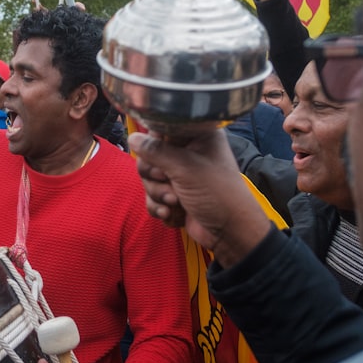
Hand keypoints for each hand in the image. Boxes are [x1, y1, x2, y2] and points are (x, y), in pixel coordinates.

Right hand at [128, 129, 270, 267]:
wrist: (230, 233)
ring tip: (175, 203)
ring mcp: (179, 175)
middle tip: (168, 181)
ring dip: (158, 194)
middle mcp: (187, 152)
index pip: (161, 129)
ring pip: (148, 179)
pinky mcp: (174, 195)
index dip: (154, 145)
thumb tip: (132, 138)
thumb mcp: (185, 168)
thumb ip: (155, 151)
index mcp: (196, 136)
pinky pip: (152, 197)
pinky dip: (160, 207)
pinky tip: (174, 214)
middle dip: (155, 176)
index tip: (159, 159)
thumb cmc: (216, 193)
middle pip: (149, 156)